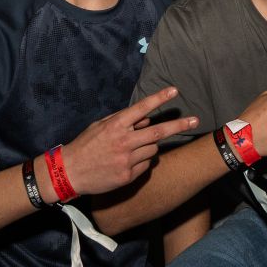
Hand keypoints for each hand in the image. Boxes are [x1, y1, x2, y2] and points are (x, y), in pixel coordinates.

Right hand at [56, 87, 200, 197]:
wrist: (70, 172)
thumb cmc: (86, 145)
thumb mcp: (101, 126)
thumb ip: (124, 121)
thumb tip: (146, 119)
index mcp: (116, 126)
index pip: (142, 108)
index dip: (159, 99)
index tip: (174, 91)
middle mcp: (123, 141)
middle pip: (158, 132)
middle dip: (179, 125)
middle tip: (196, 120)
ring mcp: (127, 160)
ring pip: (153, 149)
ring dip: (150, 146)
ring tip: (131, 149)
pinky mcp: (128, 176)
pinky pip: (146, 165)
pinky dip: (142, 161)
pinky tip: (126, 162)